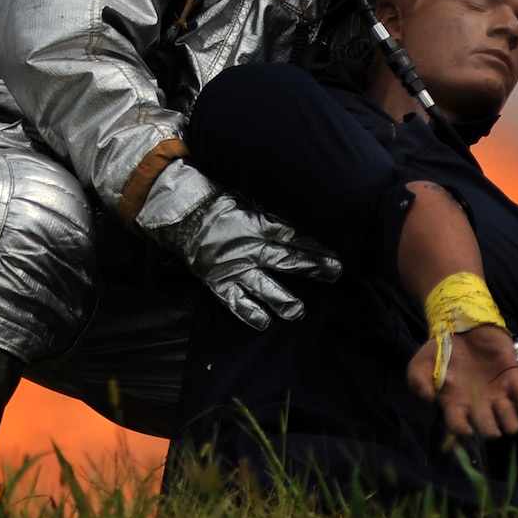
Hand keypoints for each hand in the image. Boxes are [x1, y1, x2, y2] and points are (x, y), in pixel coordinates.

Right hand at [135, 160, 340, 329]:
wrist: (180, 213)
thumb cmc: (214, 199)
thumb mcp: (243, 195)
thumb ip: (266, 208)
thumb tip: (294, 207)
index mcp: (257, 223)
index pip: (293, 235)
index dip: (315, 245)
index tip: (337, 251)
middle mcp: (249, 247)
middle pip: (287, 260)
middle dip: (313, 268)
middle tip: (335, 274)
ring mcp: (233, 267)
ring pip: (264, 287)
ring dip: (284, 300)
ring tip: (299, 311)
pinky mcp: (217, 281)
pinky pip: (235, 301)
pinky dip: (250, 313)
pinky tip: (264, 322)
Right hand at [407, 325, 517, 438]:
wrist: (462, 326)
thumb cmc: (441, 349)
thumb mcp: (420, 363)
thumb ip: (417, 380)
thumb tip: (427, 398)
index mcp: (457, 405)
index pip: (460, 428)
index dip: (463, 431)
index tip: (466, 427)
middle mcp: (480, 405)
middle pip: (490, 431)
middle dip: (491, 430)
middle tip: (488, 416)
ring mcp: (498, 394)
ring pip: (511, 424)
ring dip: (510, 421)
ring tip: (503, 406)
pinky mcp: (513, 380)